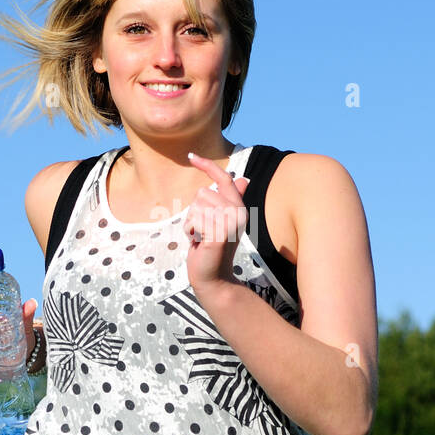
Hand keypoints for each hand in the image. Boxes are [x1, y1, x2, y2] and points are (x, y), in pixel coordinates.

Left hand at [183, 152, 249, 291]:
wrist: (213, 278)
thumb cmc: (214, 249)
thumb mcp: (222, 221)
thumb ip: (231, 201)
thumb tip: (244, 179)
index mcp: (238, 207)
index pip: (224, 179)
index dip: (208, 165)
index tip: (191, 156)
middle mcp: (238, 212)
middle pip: (202, 193)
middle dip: (195, 212)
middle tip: (203, 231)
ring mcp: (230, 223)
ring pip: (196, 206)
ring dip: (192, 223)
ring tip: (202, 238)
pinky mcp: (220, 234)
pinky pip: (195, 220)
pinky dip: (190, 232)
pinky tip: (199, 244)